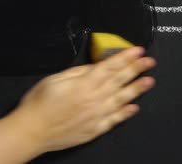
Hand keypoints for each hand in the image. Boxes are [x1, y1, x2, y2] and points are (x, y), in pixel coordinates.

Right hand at [6, 46, 155, 153]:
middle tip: (150, 61)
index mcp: (85, 83)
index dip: (126, 57)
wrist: (31, 131)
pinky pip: (114, 120)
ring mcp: (97, 115)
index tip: (139, 50)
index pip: (111, 66)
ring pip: (122, 99)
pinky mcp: (94, 129)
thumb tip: (95, 67)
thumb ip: (78, 72)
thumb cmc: (39, 103)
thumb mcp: (56, 79)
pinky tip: (134, 108)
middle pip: (120, 80)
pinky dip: (125, 113)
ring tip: (150, 81)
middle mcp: (95, 98)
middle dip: (136, 68)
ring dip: (137, 89)